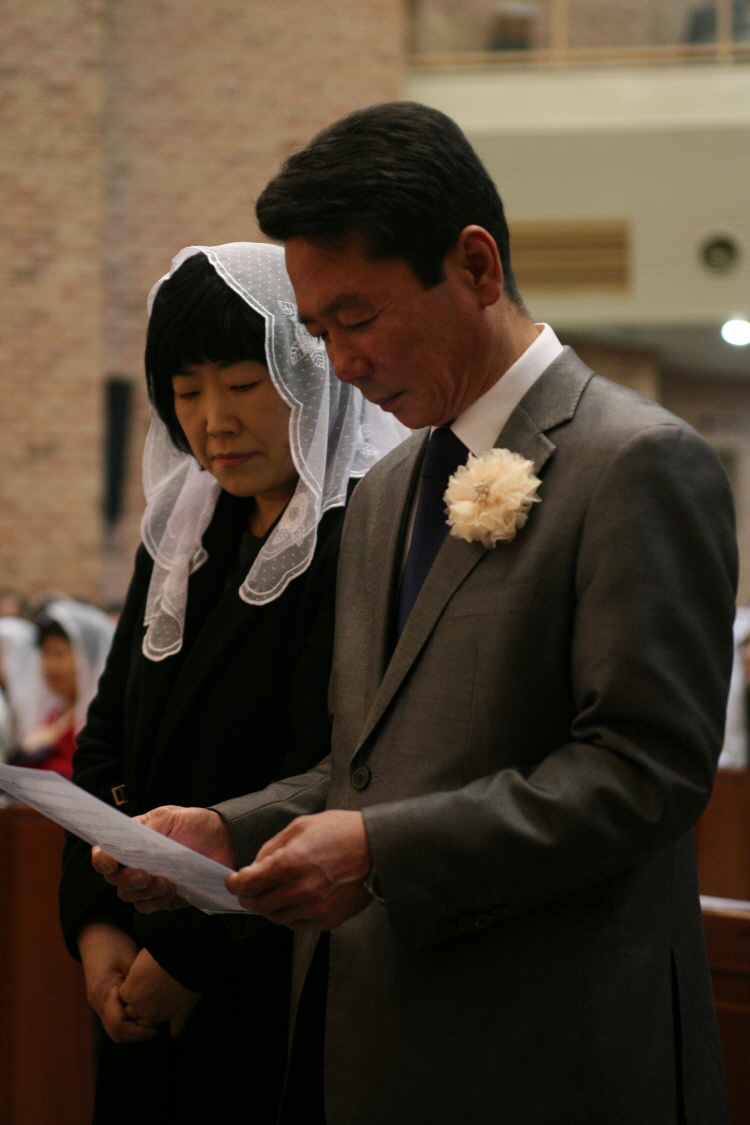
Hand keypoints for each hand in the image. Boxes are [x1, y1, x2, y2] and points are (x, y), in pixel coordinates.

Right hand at [78, 923, 157, 1043]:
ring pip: (114, 1030)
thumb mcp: (131, 958)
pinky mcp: (102, 1000)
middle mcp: (98, 1002)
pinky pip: (114, 1020)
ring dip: (133, 1031)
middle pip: (116, 1033)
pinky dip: (128, 1023)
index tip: (158, 1026)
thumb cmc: (114, 943)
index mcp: (104, 992)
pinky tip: (143, 1013)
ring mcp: (98, 1003)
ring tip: (152, 1022)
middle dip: (137, 1035)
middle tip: (158, 1027)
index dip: (139, 1030)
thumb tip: (160, 999)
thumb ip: (141, 980)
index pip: (119, 1025)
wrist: (95, 935)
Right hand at [92, 805, 234, 913]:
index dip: (102, 859)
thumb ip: (145, 828)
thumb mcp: (169, 817)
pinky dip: (156, 902)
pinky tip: (172, 889)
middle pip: (114, 880)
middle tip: (144, 875)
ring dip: (144, 892)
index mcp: (131, 842)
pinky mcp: (164, 898)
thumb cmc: (194, 824)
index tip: (112, 863)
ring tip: (165, 882)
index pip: (105, 854)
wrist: (224, 840)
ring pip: (130, 897)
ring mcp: (148, 883)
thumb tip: (123, 838)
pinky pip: (149, 907)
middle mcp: (135, 864)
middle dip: (126, 879)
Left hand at [119, 948, 200, 1038]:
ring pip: (152, 1024)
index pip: (124, 998)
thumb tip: (138, 970)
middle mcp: (141, 1007)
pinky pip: (175, 1030)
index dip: (133, 991)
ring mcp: (160, 1014)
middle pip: (135, 1014)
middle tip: (153, 994)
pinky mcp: (179, 1016)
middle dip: (142, 1007)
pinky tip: (177, 1024)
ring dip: (156, 1018)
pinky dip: (176, 1028)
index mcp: (129, 991)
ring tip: (165, 1006)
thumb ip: (136, 970)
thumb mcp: (141, 956)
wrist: (184, 954)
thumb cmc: (160, 951)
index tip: (141, 983)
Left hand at [225, 810, 372, 930]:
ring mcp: (315, 908)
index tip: (233, 882)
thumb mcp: (302, 826)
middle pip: (258, 904)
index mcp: (291, 862)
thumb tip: (255, 866)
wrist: (379, 849)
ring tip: (272, 895)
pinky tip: (292, 903)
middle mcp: (301, 889)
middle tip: (247, 890)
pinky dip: (288, 916)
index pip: (249, 883)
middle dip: (248, 896)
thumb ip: (273, 847)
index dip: (235, 884)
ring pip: (276, 918)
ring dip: (268, 907)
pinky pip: (296, 925)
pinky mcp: (328, 919)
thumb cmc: (343, 832)